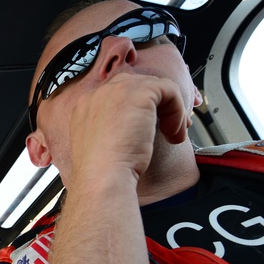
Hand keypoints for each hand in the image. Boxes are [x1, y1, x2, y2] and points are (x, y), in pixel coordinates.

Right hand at [68, 72, 192, 186]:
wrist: (102, 177)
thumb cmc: (101, 172)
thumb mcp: (100, 146)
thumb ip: (111, 130)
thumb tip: (135, 128)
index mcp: (86, 107)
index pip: (119, 95)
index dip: (140, 109)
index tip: (150, 128)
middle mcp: (99, 93)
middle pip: (138, 86)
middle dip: (158, 105)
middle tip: (169, 129)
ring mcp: (118, 90)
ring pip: (156, 88)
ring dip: (170, 111)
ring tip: (172, 135)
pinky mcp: (140, 93)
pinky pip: (170, 90)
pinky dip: (177, 111)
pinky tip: (173, 134)